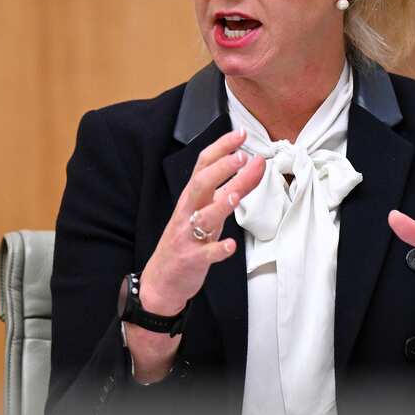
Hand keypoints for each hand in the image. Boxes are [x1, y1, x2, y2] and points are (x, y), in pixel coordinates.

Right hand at [138, 128, 265, 315]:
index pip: (203, 165)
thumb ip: (228, 191)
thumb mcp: (205, 211)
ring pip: (204, 217)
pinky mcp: (192, 260)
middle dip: (221, 170)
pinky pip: (205, 254)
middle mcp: (188, 213)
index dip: (221, 148)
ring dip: (220, 205)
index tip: (241, 134)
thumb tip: (252, 167)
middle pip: (201, 185)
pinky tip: (230, 245)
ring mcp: (188, 236)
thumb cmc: (187, 240)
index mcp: (192, 198)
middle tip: (242, 158)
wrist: (162, 280)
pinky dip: (218, 249)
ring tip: (237, 195)